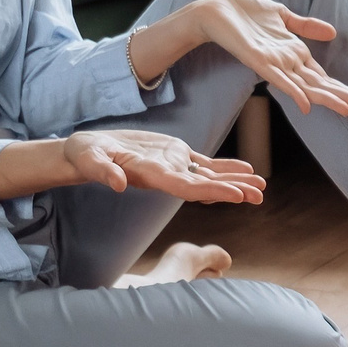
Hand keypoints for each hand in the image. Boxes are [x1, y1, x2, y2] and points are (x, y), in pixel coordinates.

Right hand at [62, 128, 263, 202]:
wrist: (86, 151)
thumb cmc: (85, 155)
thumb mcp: (90, 159)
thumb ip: (103, 172)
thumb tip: (116, 185)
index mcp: (152, 176)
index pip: (187, 188)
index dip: (213, 190)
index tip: (237, 195)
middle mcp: (167, 175)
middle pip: (205, 186)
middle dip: (233, 190)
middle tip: (260, 195)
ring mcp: (173, 166)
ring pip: (210, 175)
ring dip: (236, 180)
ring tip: (262, 185)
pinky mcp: (174, 156)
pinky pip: (205, 163)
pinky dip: (225, 166)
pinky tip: (246, 168)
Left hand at [188, 0, 347, 116]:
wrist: (215, 9)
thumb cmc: (243, 12)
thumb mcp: (281, 14)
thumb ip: (305, 26)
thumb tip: (333, 32)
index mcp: (293, 52)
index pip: (321, 75)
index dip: (340, 88)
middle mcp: (286, 62)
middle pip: (318, 84)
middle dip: (341, 96)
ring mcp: (274, 63)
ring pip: (305, 85)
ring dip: (326, 98)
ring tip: (345, 109)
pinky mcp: (259, 61)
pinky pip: (279, 80)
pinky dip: (294, 93)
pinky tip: (307, 105)